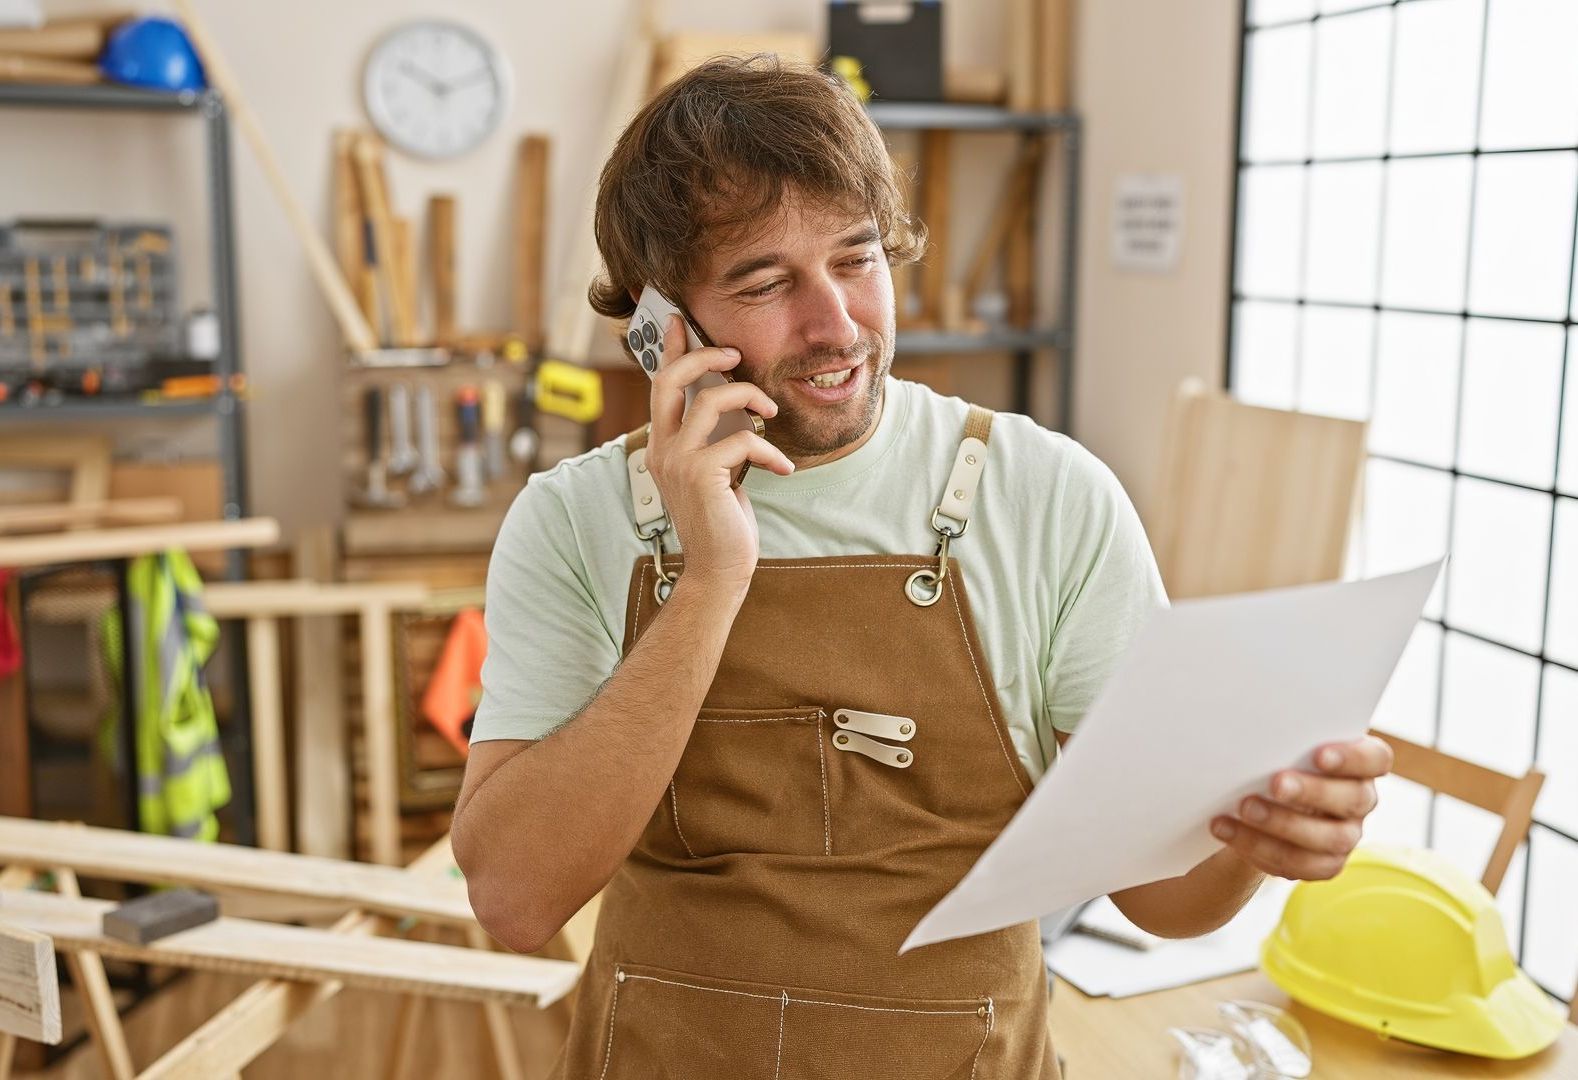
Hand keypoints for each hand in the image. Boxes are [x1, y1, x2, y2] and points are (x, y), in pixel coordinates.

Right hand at [644, 314, 792, 594]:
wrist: (718, 569)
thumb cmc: (722, 521)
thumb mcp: (716, 470)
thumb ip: (715, 437)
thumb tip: (736, 399)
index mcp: (663, 444)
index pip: (661, 386)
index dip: (669, 350)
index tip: (677, 319)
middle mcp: (662, 448)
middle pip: (670, 380)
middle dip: (704, 357)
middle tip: (734, 355)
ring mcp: (678, 462)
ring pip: (711, 401)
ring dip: (749, 398)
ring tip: (771, 412)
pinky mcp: (701, 476)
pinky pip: (741, 440)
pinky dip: (769, 450)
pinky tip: (783, 467)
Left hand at [1210, 735, 1392, 880]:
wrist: (1260, 799)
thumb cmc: (1275, 758)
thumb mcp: (1282, 744)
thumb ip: (1283, 738)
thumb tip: (1248, 727)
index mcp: (1361, 764)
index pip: (1375, 758)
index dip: (1352, 758)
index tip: (1319, 755)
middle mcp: (1360, 800)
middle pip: (1352, 799)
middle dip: (1311, 792)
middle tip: (1275, 783)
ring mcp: (1345, 835)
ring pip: (1328, 838)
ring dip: (1282, 824)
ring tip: (1245, 808)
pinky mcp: (1323, 864)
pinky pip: (1299, 864)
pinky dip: (1258, 846)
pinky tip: (1228, 829)